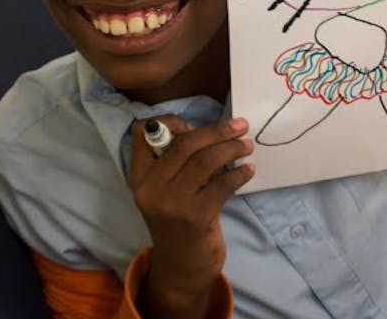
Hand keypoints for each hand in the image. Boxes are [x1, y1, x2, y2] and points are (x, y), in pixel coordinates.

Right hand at [129, 115, 254, 317]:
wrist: (181, 265)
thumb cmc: (177, 218)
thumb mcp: (166, 189)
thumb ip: (176, 161)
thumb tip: (209, 130)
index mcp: (138, 176)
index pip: (142, 133)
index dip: (168, 121)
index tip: (193, 123)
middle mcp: (150, 187)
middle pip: (184, 143)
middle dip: (216, 130)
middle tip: (240, 126)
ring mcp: (172, 203)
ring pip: (205, 160)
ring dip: (231, 148)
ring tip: (247, 146)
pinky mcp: (196, 216)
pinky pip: (223, 184)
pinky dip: (239, 173)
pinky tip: (248, 171)